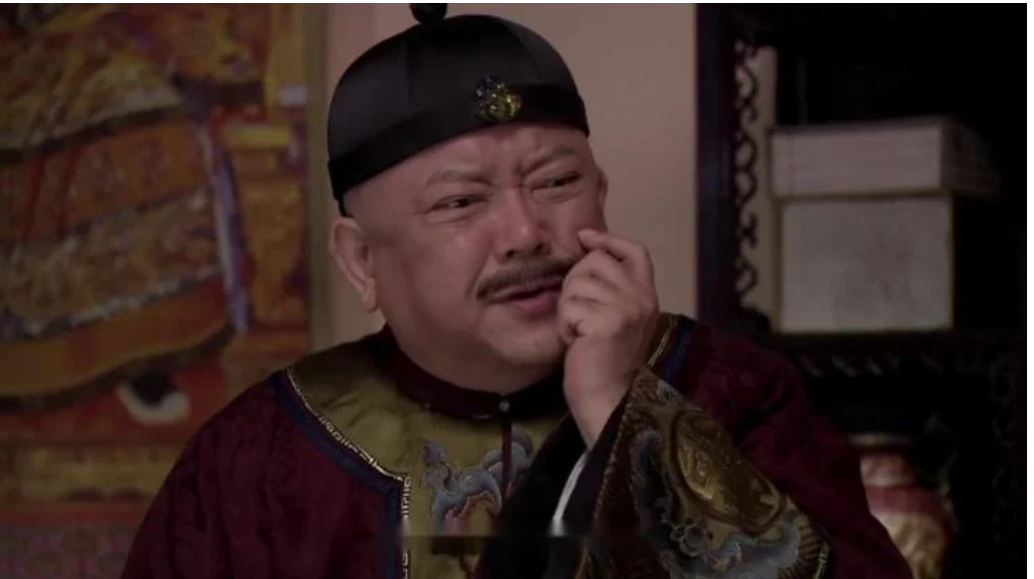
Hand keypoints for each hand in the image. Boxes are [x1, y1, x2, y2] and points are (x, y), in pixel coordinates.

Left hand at [558, 229, 659, 446]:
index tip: (584, 237)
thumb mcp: (615, 316)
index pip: (635, 251)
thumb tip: (585, 248)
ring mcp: (627, 309)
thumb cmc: (603, 359)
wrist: (607, 397)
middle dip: (574, 283)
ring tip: (579, 332)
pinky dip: (565, 326)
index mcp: (647, 295)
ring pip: (577, 283)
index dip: (608, 238)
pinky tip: (576, 342)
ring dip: (567, 308)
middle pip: (595, 261)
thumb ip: (609, 287)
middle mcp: (642, 298)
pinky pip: (570, 307)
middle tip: (578, 314)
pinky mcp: (608, 322)